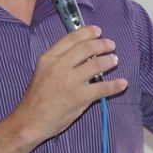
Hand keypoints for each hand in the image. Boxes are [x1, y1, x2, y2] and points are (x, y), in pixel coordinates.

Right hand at [14, 25, 127, 140]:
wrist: (30, 121)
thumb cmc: (36, 96)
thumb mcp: (42, 70)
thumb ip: (59, 59)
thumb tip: (83, 50)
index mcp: (49, 57)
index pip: (72, 38)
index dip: (88, 32)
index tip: (98, 31)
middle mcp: (60, 66)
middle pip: (87, 48)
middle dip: (102, 44)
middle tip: (111, 45)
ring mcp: (70, 82)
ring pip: (97, 65)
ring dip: (109, 61)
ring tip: (114, 60)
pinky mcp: (80, 97)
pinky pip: (103, 88)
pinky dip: (116, 85)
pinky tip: (122, 83)